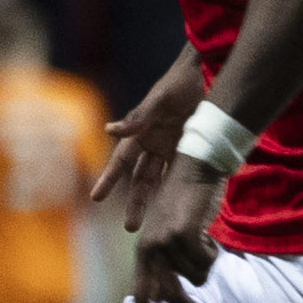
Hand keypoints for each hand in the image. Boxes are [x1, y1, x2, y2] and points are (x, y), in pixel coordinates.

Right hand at [93, 61, 203, 231]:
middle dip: (135, 202)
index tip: (96, 198)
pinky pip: (182, 173)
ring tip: (155, 226)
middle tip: (130, 227)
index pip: (121, 162)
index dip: (109, 179)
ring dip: (157, 201)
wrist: (205, 74)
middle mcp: (153, 144)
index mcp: (140, 133)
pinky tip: (181, 207)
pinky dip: (180, 189)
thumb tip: (108, 130)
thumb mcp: (158, 100)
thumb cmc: (178, 83)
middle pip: (140, 179)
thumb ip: (138, 117)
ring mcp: (172, 149)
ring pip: (161, 181)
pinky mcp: (191, 149)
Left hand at [121, 155, 229, 302]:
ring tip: (205, 240)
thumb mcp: (174, 236)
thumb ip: (170, 265)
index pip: (142, 292)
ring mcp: (164, 243)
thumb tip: (169, 298)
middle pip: (172, 296)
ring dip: (208, 264)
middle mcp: (149, 249)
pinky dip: (214, 253)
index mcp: (144, 251)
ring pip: (198, 277)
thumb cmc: (189, 203)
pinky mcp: (182, 236)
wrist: (195, 168)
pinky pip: (208, 263)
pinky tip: (209, 233)